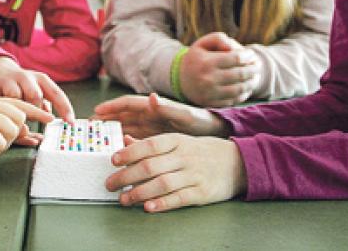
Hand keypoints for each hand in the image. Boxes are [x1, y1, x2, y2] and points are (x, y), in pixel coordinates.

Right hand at [0, 56, 74, 121]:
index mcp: (39, 79)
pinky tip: (0, 116)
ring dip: (16, 112)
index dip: (64, 108)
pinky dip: (0, 113)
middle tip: (31, 120)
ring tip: (14, 119)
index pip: (55, 93)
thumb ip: (45, 103)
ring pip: (15, 98)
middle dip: (34, 111)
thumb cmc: (19, 85)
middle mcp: (24, 77)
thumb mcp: (35, 89)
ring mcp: (6, 81)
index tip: (69, 122)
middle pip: (34, 95)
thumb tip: (49, 116)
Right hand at [92, 93, 227, 138]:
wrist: (213, 134)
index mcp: (154, 107)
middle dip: (105, 119)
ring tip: (95, 139)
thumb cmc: (200, 121)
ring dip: (111, 132)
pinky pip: (135, 140)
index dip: (112, 107)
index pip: (128, 104)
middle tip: (88, 126)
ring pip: (126, 128)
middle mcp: (149, 116)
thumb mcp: (185, 115)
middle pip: (122, 116)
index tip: (97, 111)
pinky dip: (123, 144)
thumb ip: (168, 108)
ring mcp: (151, 128)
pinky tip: (115, 151)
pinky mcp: (154, 140)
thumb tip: (152, 98)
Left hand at [105, 134, 246, 212]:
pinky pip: (179, 198)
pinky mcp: (202, 192)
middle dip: (126, 177)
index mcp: (176, 141)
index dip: (130, 153)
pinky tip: (148, 207)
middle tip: (110, 184)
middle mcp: (184, 157)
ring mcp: (194, 175)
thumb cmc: (199, 152)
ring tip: (124, 200)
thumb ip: (152, 144)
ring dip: (139, 193)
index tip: (113, 160)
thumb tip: (125, 142)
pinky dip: (162, 204)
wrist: (236, 162)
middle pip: (151, 166)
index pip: (150, 145)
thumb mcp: (178, 142)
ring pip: (162, 184)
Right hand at [180, 33, 259, 106]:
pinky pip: (234, 100)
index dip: (248, 56)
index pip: (236, 58)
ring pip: (239, 89)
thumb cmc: (197, 58)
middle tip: (258, 66)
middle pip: (240, 74)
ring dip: (252, 82)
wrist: (181, 80)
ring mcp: (210, 94)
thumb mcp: (203, 43)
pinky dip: (244, 94)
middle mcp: (208, 79)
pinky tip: (247, 87)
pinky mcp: (212, 104)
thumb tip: (235, 48)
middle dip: (253, 69)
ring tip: (256, 76)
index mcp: (206, 62)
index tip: (251, 54)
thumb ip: (219, 39)